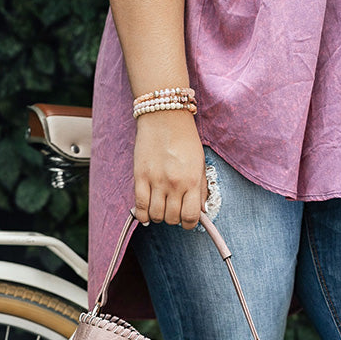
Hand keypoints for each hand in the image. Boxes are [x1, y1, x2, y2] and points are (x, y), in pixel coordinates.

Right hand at [133, 110, 207, 229]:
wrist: (164, 116)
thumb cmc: (184, 138)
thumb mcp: (199, 163)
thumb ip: (201, 188)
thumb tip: (200, 211)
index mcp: (192, 180)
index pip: (190, 217)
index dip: (188, 223)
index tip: (186, 220)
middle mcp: (175, 184)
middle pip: (172, 218)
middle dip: (173, 218)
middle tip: (172, 208)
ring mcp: (156, 181)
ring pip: (156, 215)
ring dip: (159, 216)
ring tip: (160, 207)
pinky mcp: (140, 177)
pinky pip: (140, 206)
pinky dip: (143, 215)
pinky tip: (146, 212)